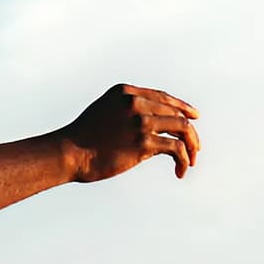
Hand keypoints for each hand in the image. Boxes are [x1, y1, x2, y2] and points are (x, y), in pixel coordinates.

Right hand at [58, 83, 201, 181]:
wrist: (67, 153)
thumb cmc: (82, 138)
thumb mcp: (103, 112)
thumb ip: (125, 111)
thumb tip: (150, 124)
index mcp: (125, 93)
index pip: (162, 97)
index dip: (181, 107)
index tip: (193, 118)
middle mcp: (135, 103)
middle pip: (176, 114)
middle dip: (190, 132)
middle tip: (195, 149)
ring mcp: (140, 121)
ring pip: (182, 128)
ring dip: (192, 145)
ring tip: (192, 160)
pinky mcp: (143, 142)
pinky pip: (176, 149)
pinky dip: (183, 160)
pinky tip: (180, 171)